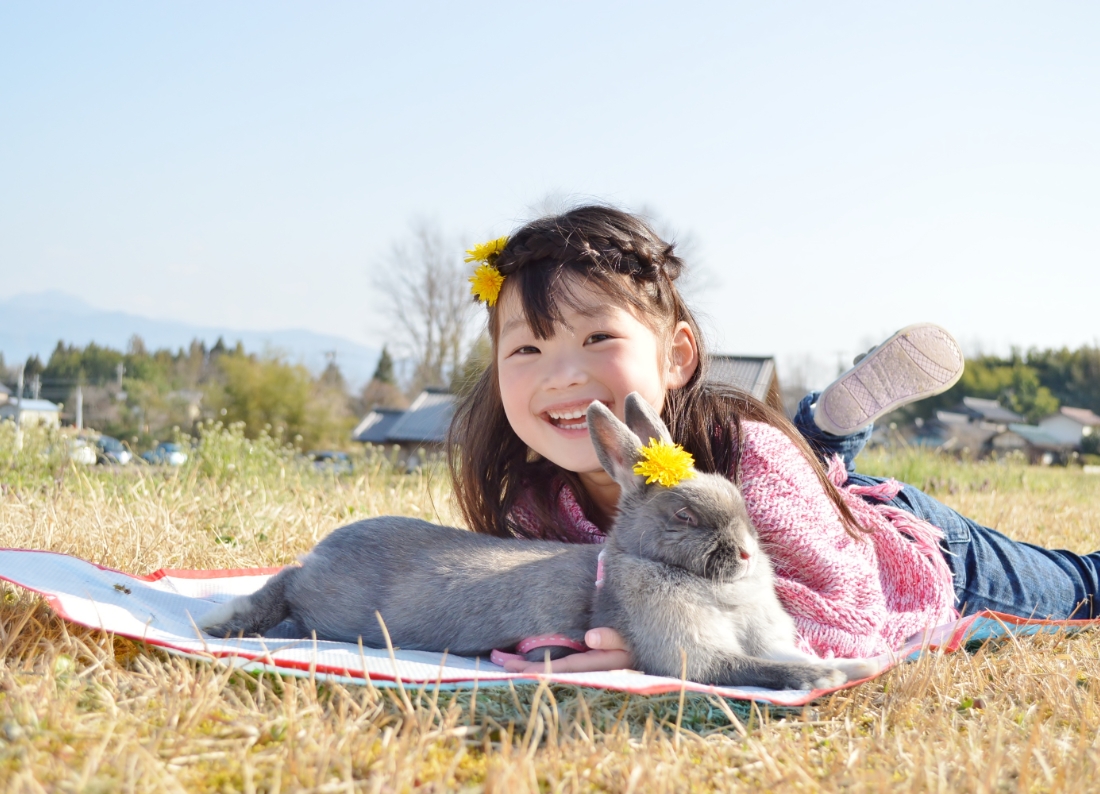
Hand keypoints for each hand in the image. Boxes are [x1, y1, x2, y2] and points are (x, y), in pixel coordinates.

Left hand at [500, 627, 634, 673]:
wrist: (652, 638)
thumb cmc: (641, 633)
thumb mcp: (630, 636)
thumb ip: (612, 637)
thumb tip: (590, 638)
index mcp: (601, 664)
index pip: (565, 669)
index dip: (541, 670)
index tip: (518, 670)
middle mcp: (593, 669)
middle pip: (555, 672)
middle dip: (528, 668)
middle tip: (502, 662)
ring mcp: (590, 666)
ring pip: (556, 668)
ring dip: (531, 665)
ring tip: (505, 659)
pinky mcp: (588, 658)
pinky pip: (562, 662)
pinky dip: (544, 660)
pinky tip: (528, 657)